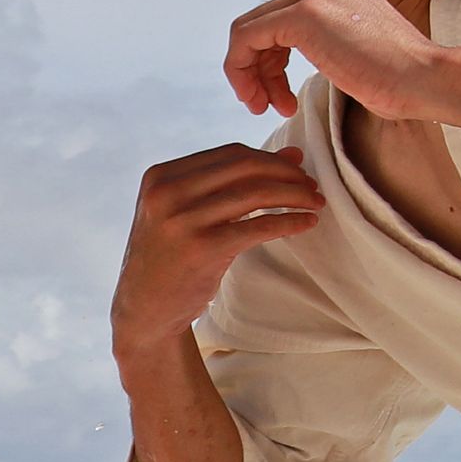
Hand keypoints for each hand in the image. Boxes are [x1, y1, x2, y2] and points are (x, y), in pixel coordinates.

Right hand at [112, 132, 324, 347]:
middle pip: (245, 167)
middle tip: (313, 186)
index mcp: (161, 177)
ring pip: (255, 193)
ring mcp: (182, 221)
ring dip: (295, 195)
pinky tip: (306, 223)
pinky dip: (289, 221)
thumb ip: (234, 182)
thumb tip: (293, 154)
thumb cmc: (173, 256)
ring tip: (316, 203)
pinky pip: (258, 226)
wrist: (144, 308)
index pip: (231, 153)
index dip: (271, 159)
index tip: (298, 171)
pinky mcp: (202, 249)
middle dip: (287, 173)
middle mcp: (167, 193)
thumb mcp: (192, 212)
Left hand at [229, 0, 449, 125]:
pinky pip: (246, 38)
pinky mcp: (301, 16)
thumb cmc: (402, 78)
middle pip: (265, 24)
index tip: (278, 95)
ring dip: (249, 74)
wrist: (426, 79)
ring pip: (250, 31)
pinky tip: (258, 98)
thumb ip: (330, 41)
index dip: (271, 61)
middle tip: (266, 105)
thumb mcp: (359, 47)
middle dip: (258, 69)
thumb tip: (303, 58)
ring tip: (265, 107)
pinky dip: (240, 69)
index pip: (284, 18)